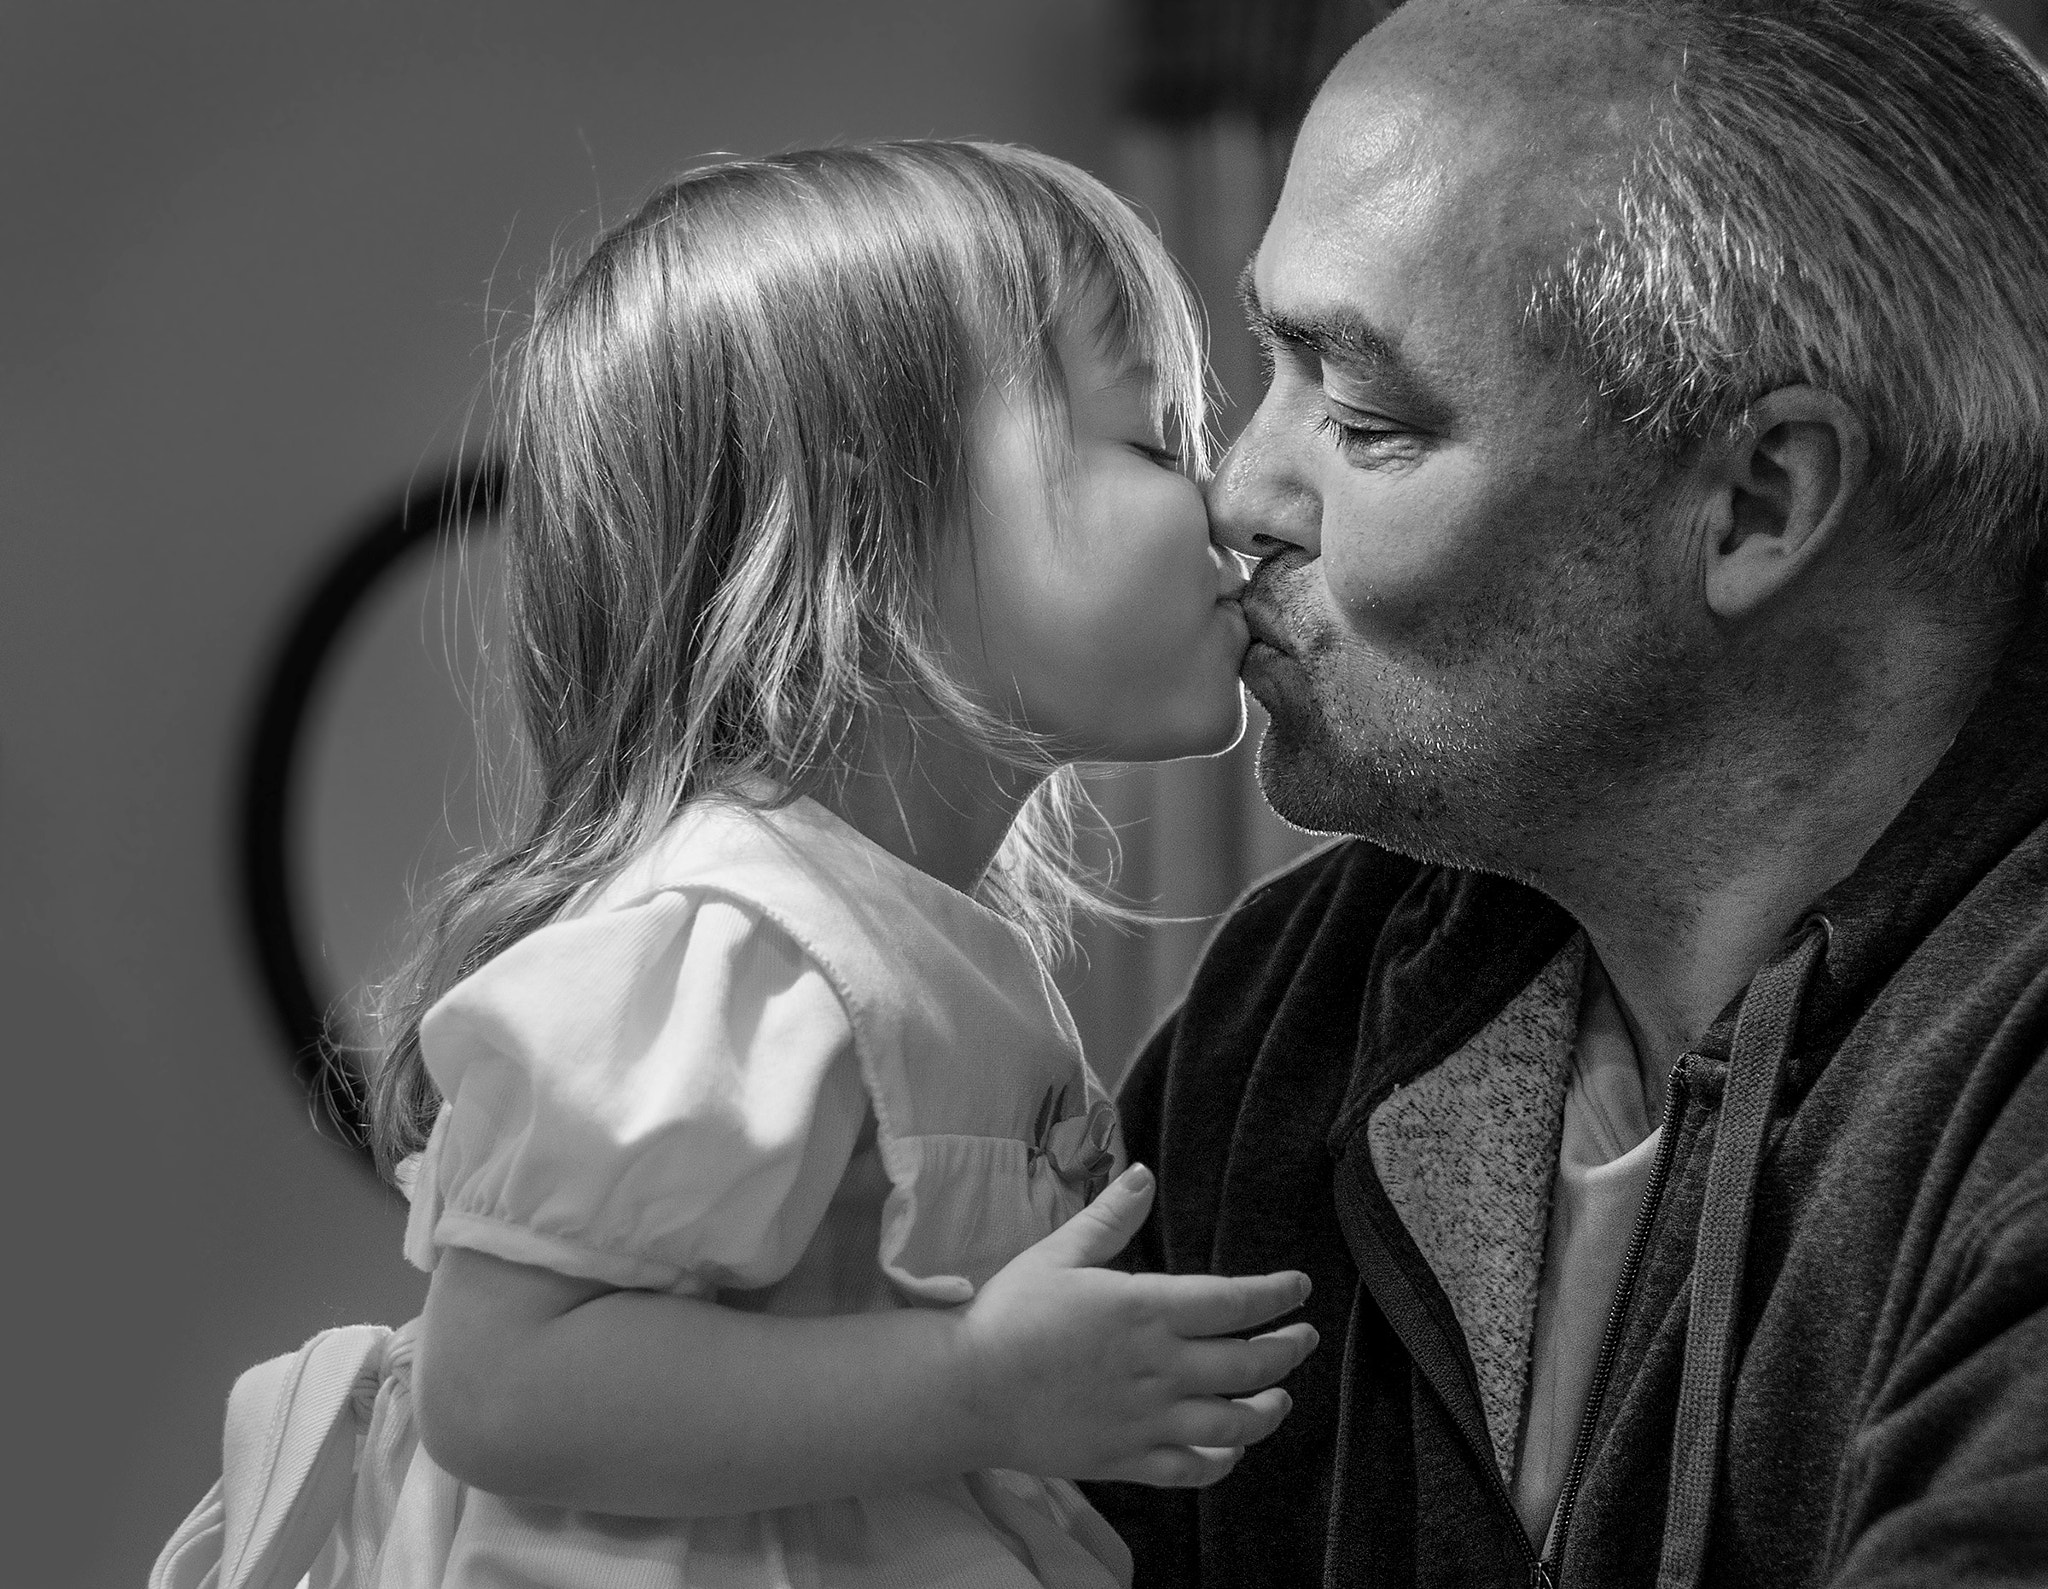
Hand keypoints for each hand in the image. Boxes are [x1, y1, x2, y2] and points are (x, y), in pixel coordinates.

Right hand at [949, 1163, 1317, 1487]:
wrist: (966, 1389)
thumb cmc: (1009, 1314)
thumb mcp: (1059, 1253)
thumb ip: (1110, 1218)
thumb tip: (1144, 1173)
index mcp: (1145, 1309)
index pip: (1235, 1302)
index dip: (1277, 1294)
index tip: (1299, 1286)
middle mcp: (1158, 1367)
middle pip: (1250, 1364)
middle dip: (1288, 1349)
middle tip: (1304, 1336)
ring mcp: (1147, 1419)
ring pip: (1235, 1424)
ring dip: (1269, 1409)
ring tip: (1281, 1396)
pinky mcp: (1129, 1460)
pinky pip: (1194, 1469)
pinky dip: (1224, 1461)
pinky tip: (1233, 1448)